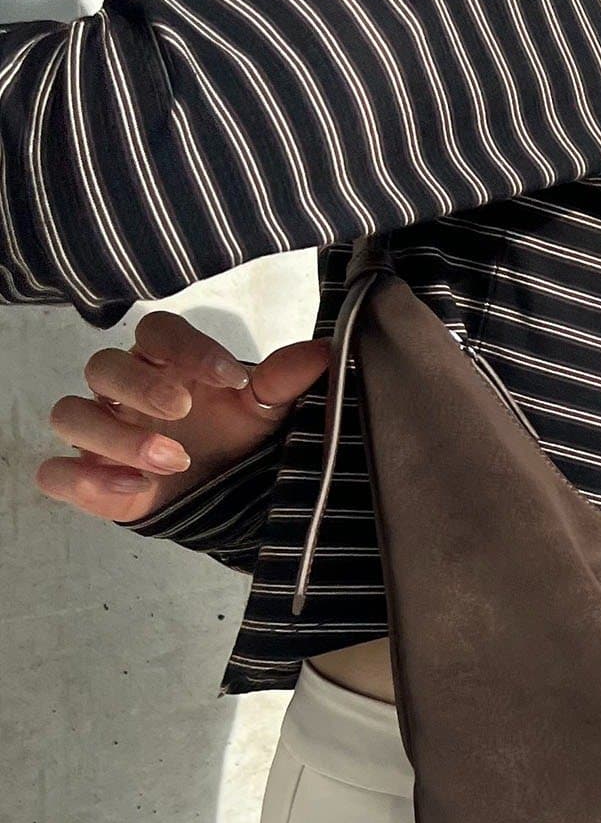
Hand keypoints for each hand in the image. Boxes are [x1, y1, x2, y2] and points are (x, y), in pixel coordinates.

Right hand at [36, 309, 332, 525]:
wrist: (226, 492)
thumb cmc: (236, 435)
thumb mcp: (265, 409)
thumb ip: (284, 380)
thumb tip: (322, 352)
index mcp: (166, 362)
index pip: (156, 331)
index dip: (185, 347)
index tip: (229, 376)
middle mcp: (125, 391)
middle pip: (103, 366)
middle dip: (141, 387)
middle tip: (184, 411)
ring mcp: (100, 432)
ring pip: (71, 414)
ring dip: (116, 437)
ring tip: (172, 460)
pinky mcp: (88, 477)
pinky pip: (55, 471)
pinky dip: (83, 480)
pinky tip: (135, 489)